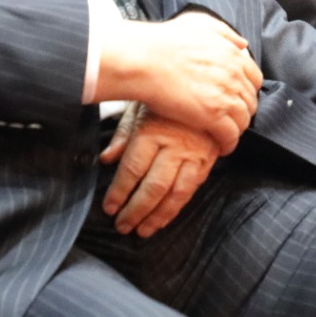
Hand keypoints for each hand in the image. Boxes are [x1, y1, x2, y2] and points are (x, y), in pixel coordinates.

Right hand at [97, 12, 261, 154]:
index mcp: (233, 55)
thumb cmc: (165, 41)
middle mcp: (234, 76)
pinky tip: (221, 147)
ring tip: (225, 134)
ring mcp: (225, 97)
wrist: (145, 60)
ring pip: (244, 120)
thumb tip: (242, 45)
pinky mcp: (213, 117)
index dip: (247, 90)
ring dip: (236, 128)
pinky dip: (228, 144)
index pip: (255, 79)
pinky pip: (230, 136)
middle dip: (242, 110)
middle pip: (250, 101)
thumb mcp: (200, 23)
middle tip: (231, 117)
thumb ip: (225, 33)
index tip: (238, 96)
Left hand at [99, 103, 218, 236]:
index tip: (109, 207)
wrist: (209, 86)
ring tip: (142, 231)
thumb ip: (123, 134)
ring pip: (175, 194)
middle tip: (122, 226)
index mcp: (153, 131)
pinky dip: (177, 207)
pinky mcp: (208, 160)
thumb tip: (106, 159)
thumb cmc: (167, 97)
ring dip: (157, 216)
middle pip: (153, 187)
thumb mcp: (140, 107)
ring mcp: (194, 154)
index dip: (119, 192)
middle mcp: (174, 145)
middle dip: (136, 211)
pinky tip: (165, 217)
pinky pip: (192, 189)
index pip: (132, 169)